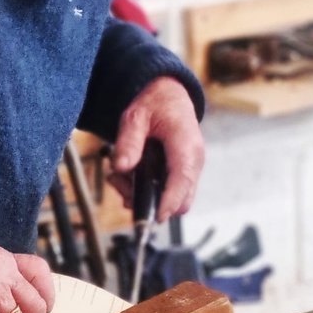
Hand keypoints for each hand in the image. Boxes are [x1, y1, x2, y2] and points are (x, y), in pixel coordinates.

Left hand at [108, 78, 204, 222]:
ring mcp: (190, 169)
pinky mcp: (182, 174)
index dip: (169, 201)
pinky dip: (147, 191)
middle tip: (120, 183)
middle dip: (150, 201)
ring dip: (144, 196)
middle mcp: (193, 160)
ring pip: (172, 199)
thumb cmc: (157, 104)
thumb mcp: (135, 115)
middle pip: (181, 199)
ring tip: (119, 176)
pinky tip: (127, 175)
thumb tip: (121, 168)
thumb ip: (128, 141)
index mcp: (185, 143)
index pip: (182, 178)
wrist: (170, 96)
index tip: (155, 216)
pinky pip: (168, 192)